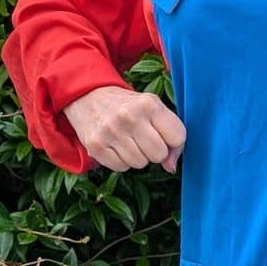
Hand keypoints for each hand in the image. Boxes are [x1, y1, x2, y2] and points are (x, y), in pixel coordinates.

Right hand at [62, 84, 186, 172]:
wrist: (88, 97)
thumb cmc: (128, 106)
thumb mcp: (152, 108)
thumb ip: (170, 133)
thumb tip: (171, 167)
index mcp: (149, 103)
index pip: (178, 137)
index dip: (174, 142)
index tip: (164, 136)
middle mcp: (129, 116)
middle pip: (159, 154)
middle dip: (155, 151)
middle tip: (144, 139)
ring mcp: (110, 131)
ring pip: (140, 163)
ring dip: (138, 157)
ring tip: (128, 140)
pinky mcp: (95, 145)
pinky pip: (121, 168)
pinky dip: (121, 161)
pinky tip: (116, 146)